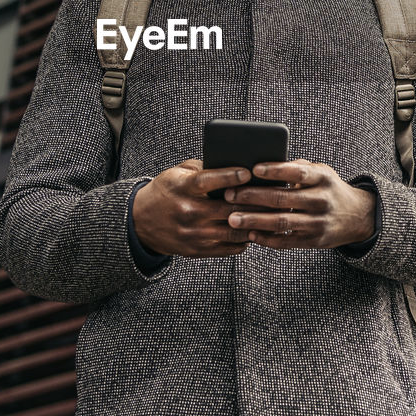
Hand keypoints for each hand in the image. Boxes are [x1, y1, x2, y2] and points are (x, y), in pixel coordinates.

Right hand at [132, 159, 266, 256]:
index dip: (230, 176)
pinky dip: (245, 239)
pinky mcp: (198, 250)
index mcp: (183, 188)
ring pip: (234, 230)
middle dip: (254, 203)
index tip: (248, 172)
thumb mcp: (177, 173)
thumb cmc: (165, 192)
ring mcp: (194, 234)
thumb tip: (234, 165)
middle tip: (275, 195)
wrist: (140, 222)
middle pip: (229, 209)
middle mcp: (189, 212)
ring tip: (272, 215)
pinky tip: (256, 230)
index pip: (209, 181)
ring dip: (255, 223)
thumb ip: (204, 168)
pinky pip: (230, 247)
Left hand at [222, 159, 375, 249]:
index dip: (276, 170)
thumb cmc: (328, 188)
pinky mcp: (314, 241)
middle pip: (283, 199)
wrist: (357, 216)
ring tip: (232, 218)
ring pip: (282, 222)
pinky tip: (250, 234)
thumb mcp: (320, 172)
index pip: (297, 172)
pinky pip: (287, 241)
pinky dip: (266, 238)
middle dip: (253, 197)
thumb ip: (296, 167)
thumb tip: (264, 165)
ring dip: (254, 220)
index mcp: (323, 178)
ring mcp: (318, 223)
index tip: (253, 169)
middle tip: (229, 195)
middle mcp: (322, 201)